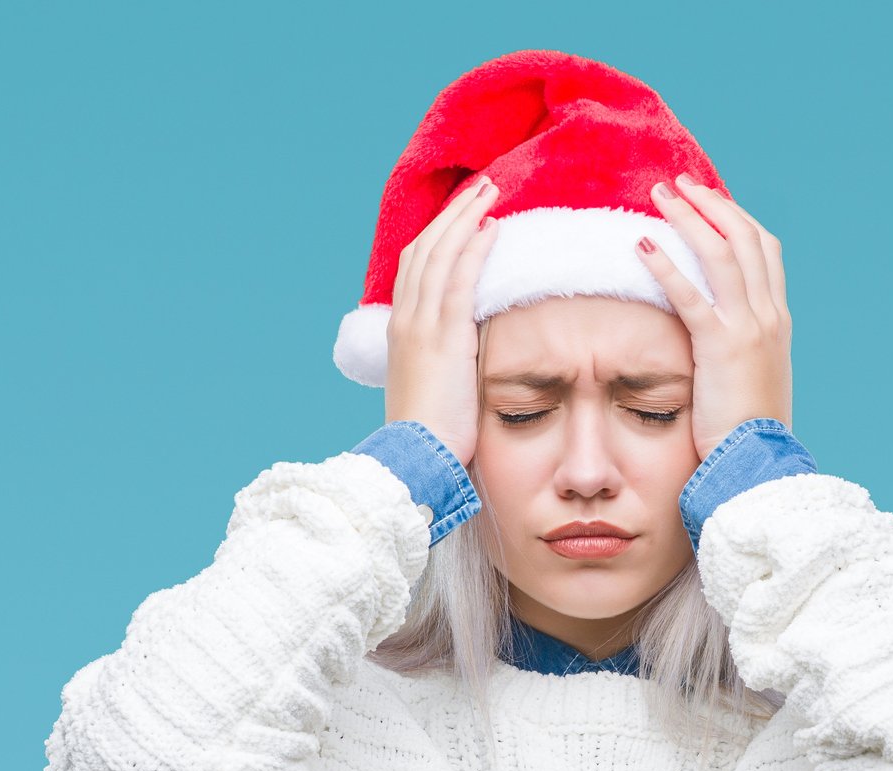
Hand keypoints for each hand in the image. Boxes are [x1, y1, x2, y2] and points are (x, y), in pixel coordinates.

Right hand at [383, 172, 498, 467]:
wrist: (412, 460)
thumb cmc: (427, 437)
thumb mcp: (433, 390)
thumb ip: (446, 363)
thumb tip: (466, 356)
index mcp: (400, 332)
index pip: (415, 268)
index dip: (438, 236)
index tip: (463, 215)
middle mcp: (405, 321)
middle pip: (425, 250)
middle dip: (453, 215)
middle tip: (481, 188)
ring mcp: (421, 327)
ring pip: (440, 255)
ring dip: (465, 218)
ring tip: (490, 192)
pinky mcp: (443, 337)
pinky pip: (458, 281)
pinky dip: (473, 249)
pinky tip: (492, 228)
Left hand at [634, 173, 792, 462]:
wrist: (760, 465)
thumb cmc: (748, 435)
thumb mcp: (750, 382)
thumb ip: (738, 353)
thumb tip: (715, 344)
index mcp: (777, 322)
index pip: (763, 252)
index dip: (736, 219)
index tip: (709, 201)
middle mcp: (769, 316)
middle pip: (745, 238)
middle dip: (711, 204)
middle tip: (678, 183)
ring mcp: (749, 328)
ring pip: (722, 253)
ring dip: (688, 218)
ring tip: (657, 195)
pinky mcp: (721, 347)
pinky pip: (691, 294)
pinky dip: (666, 264)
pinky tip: (640, 244)